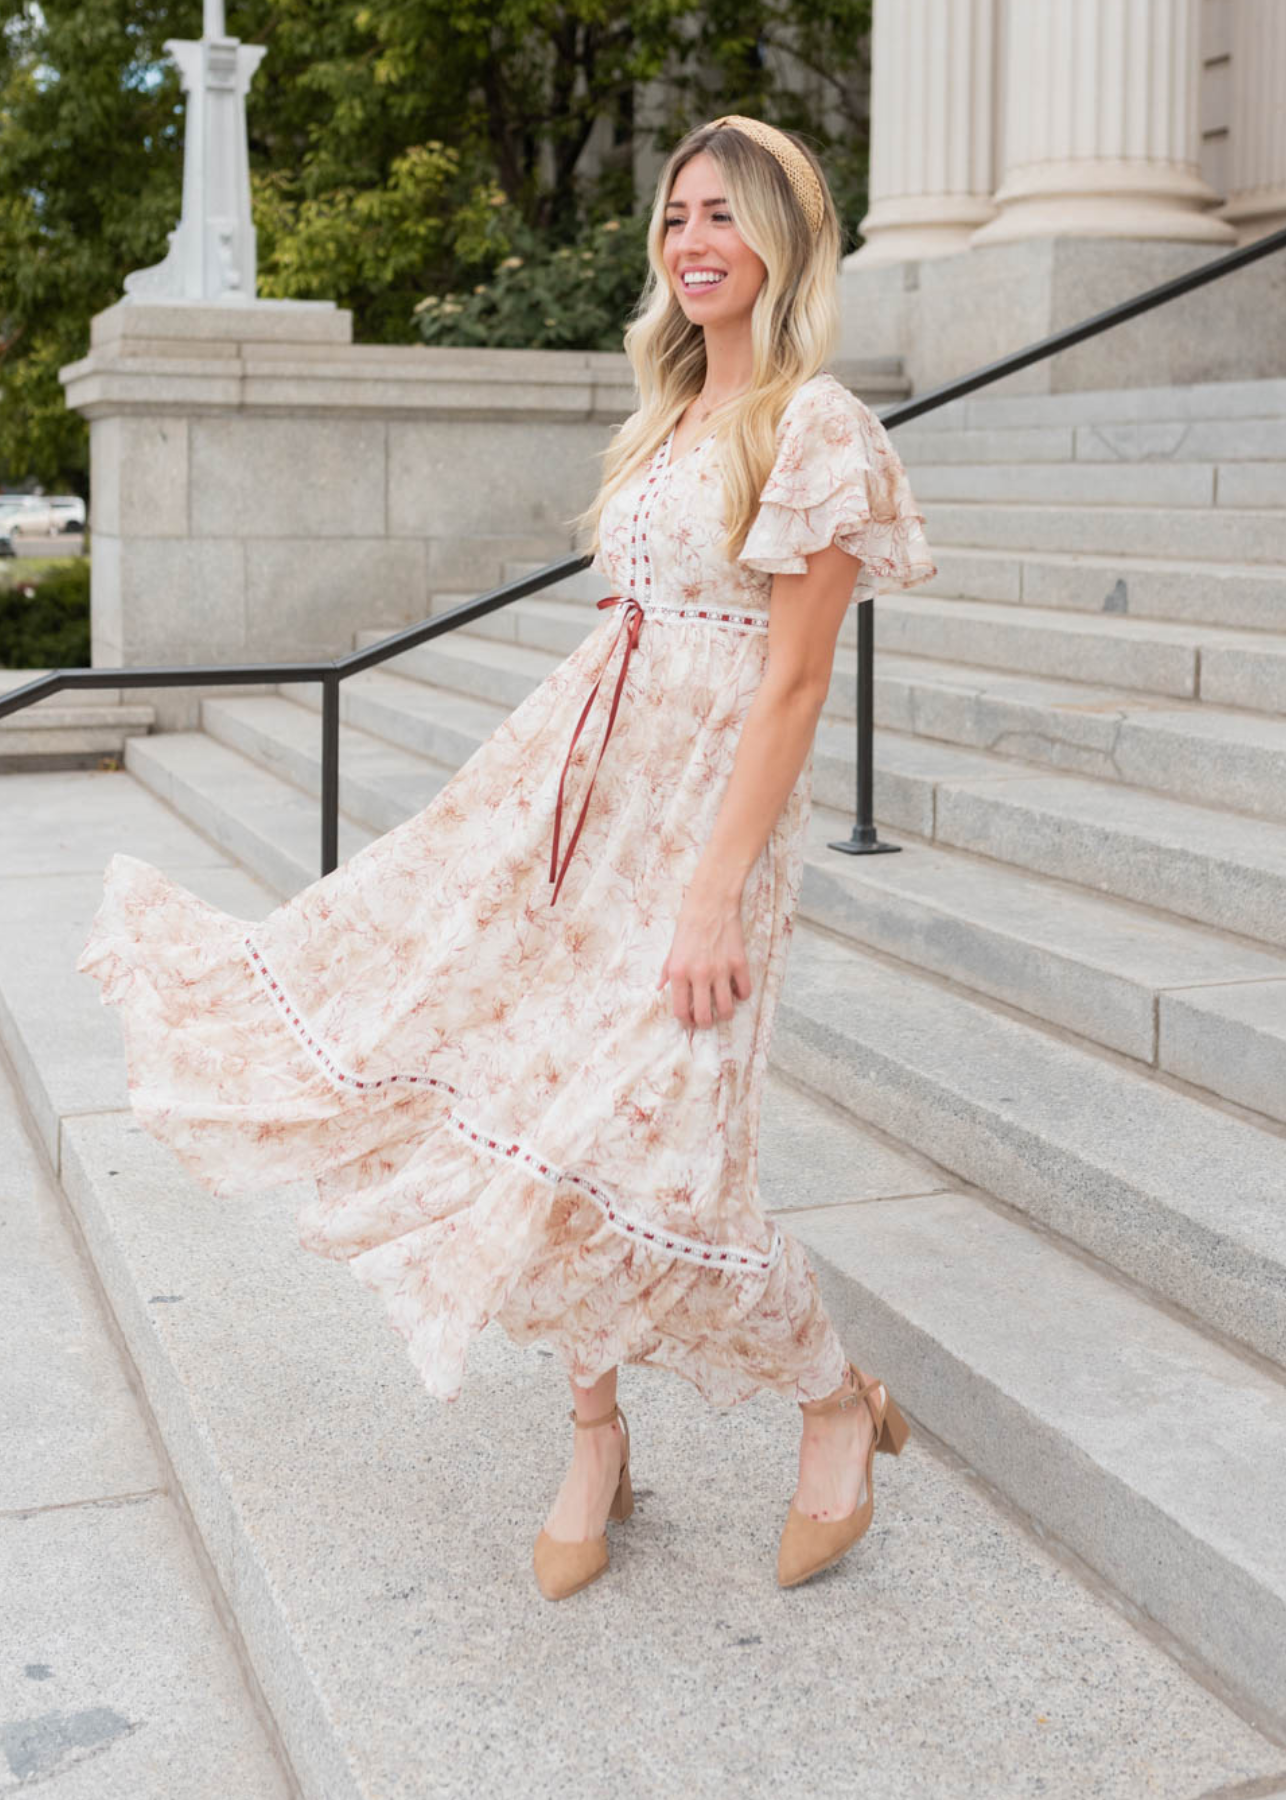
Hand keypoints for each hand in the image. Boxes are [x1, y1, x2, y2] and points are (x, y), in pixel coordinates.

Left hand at [658, 878, 752, 1030]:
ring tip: (722, 1008)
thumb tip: (660, 988)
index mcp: (679, 972)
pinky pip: (744, 991)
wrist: (711, 902)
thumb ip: (666, 970)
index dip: (686, 1021)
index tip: (689, 1020)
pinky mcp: (739, 963)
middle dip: (706, 1023)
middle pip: (705, 1016)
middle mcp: (699, 975)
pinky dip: (741, 994)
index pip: (681, 1011)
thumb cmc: (688, 923)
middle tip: (707, 1019)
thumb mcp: (672, 948)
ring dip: (725, 1013)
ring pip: (727, 1009)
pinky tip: (736, 989)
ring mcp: (721, 970)